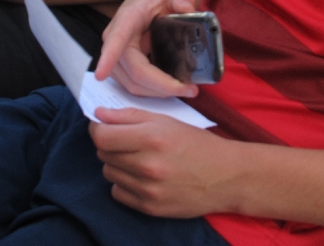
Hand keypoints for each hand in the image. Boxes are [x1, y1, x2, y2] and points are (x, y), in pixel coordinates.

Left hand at [89, 107, 232, 217]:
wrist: (225, 176)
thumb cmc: (196, 143)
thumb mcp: (166, 120)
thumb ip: (130, 116)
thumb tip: (99, 114)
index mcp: (152, 138)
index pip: (103, 136)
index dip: (97, 128)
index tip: (102, 125)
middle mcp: (147, 165)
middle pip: (104, 154)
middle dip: (110, 144)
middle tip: (126, 140)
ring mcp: (148, 190)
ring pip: (109, 174)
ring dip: (117, 164)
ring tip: (137, 158)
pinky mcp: (149, 208)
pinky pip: (118, 193)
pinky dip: (124, 183)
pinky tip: (141, 176)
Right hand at [95, 0, 198, 98]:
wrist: (143, 9)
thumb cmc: (154, 3)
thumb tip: (186, 7)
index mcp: (126, 20)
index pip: (116, 40)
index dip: (108, 58)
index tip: (100, 74)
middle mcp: (115, 41)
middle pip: (134, 71)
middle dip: (161, 85)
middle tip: (190, 90)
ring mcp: (116, 59)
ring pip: (133, 85)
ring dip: (159, 93)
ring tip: (187, 90)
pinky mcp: (121, 70)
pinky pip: (135, 87)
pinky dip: (154, 92)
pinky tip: (173, 88)